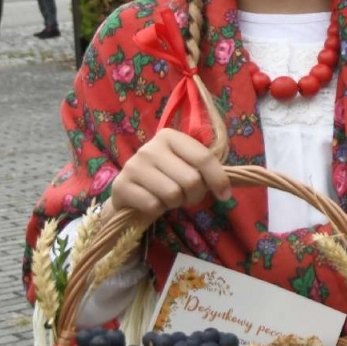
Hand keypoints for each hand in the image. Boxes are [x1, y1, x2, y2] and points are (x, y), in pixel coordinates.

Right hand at [109, 128, 230, 226]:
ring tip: (169, 198)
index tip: (224, 195)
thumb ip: (204, 169)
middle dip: (195, 195)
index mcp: (169, 136)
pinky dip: (158, 209)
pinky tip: (152, 202)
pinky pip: (153, 205)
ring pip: (173, 194)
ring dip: (176, 203)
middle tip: (187, 196)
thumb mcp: (186, 166)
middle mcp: (150, 147)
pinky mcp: (121, 186)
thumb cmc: (166, 177)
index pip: (204, 158)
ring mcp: (133, 165)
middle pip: (191, 179)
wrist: (131, 193)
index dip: (219, 179)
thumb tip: (225, 189)